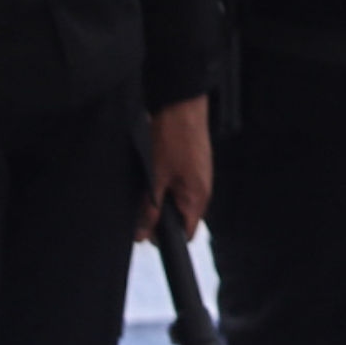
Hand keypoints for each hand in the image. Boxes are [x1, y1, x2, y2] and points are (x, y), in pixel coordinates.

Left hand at [141, 95, 212, 242]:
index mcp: (197, 199)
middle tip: (143, 201)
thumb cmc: (174, 138)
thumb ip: (150, 209)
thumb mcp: (155, 178)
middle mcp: (203, 191)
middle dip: (161, 216)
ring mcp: (200, 178)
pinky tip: (157, 171)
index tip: (146, 229)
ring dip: (163, 198)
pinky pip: (181, 185)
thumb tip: (142, 234)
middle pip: (181, 218)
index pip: (185, 234)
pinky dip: (167, 184)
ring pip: (179, 201)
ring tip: (150, 182)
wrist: (182, 107)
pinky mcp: (195, 166)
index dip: (165, 237)